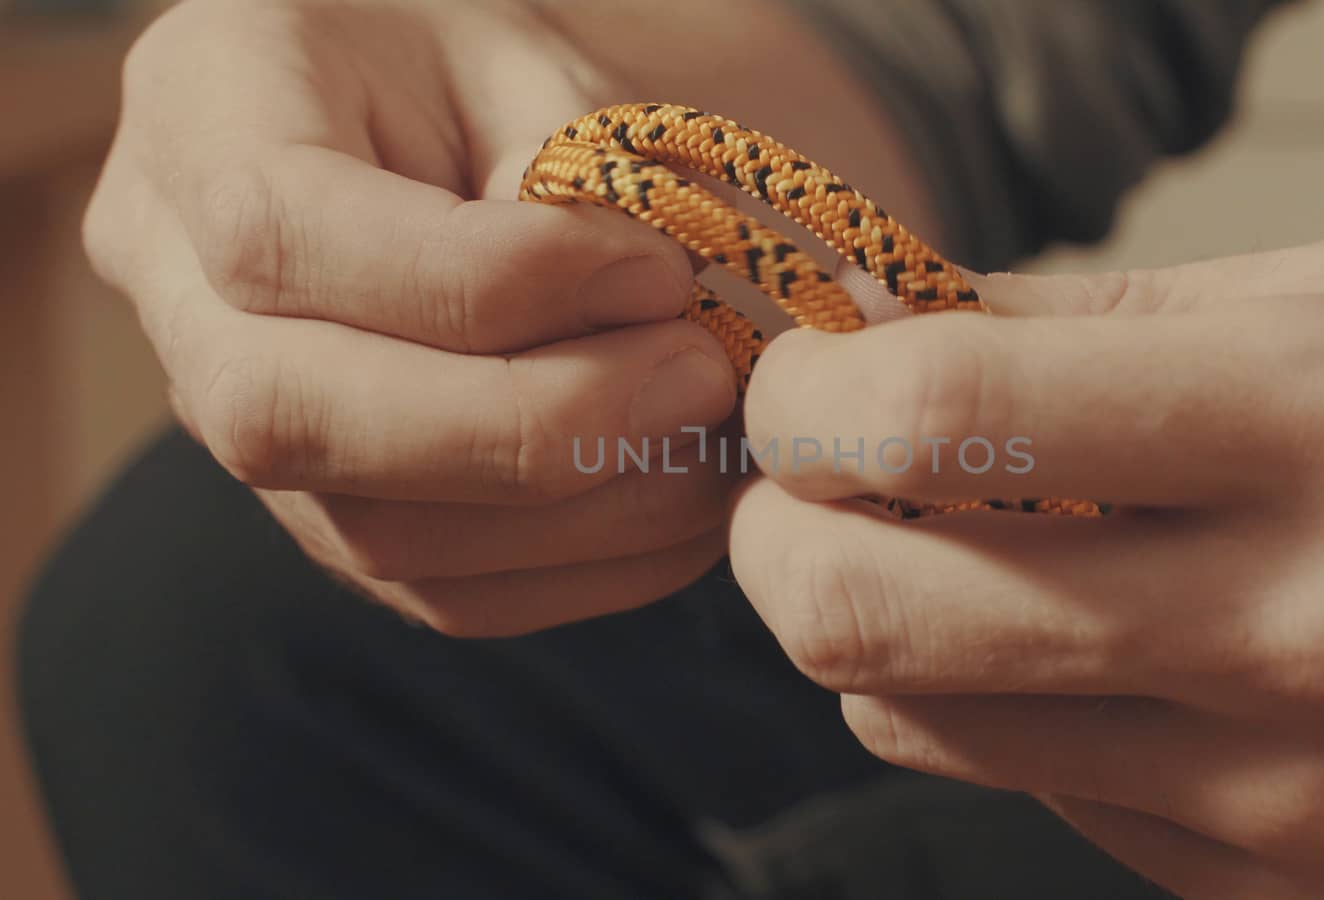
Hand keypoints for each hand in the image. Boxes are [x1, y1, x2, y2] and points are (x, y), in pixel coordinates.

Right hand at [84, 0, 747, 634]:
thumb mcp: (531, 58)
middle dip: (526, 423)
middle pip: (286, 415)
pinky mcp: (326, 511)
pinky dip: (587, 566)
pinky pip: (440, 589)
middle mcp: (171, 280)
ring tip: (715, 443)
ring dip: (581, 511)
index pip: (282, 233)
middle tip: (700, 379)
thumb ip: (571, 178)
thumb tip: (642, 323)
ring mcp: (232, 418)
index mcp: (201, 107)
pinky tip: (686, 510)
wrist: (444, 127)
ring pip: (370, 532)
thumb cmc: (488, 67)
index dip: (484, 280)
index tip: (656, 271)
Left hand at [730, 226, 1323, 897]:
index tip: (805, 377)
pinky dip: (997, 701)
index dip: (810, 393)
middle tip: (803, 479)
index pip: (942, 417)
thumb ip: (1116, 310)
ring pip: (916, 722)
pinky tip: (1076, 636)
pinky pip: (1031, 789)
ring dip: (871, 621)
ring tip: (938, 546)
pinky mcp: (1268, 884)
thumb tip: (903, 319)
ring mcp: (1279, 793)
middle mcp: (1292, 629)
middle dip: (777, 537)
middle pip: (869, 615)